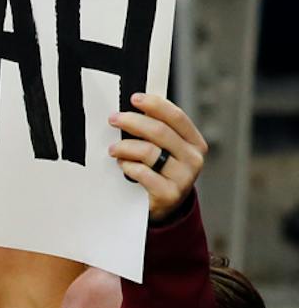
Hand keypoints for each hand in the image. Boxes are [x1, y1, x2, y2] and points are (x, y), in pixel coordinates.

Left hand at [110, 93, 207, 221]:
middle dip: (133, 122)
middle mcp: (193, 158)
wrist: (165, 208)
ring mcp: (184, 178)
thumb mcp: (166, 151)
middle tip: (113, 119)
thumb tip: (134, 107)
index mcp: (195, 142)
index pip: (176, 117)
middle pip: (160, 132)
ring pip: (149, 152)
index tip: (134, 98)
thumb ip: (158, 132)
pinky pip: (143, 174)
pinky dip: (128, 167)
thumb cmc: (160, 173)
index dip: (155, 105)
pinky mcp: (169, 194)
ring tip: (113, 149)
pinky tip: (122, 165)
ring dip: (125, 147)